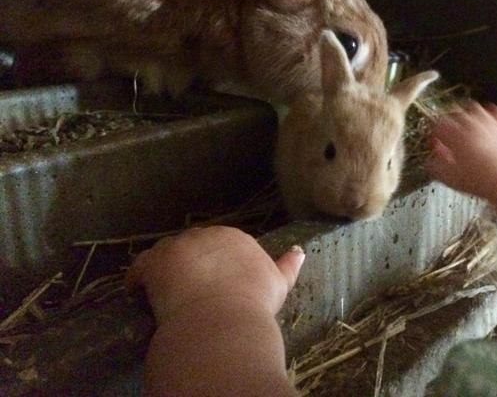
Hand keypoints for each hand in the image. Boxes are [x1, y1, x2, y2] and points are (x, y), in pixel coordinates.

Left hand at [126, 226, 304, 325]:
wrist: (223, 320)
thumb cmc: (254, 303)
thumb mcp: (278, 284)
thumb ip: (288, 266)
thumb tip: (300, 250)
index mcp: (236, 238)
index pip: (220, 245)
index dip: (214, 265)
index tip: (214, 284)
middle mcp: (206, 235)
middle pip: (192, 246)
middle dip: (189, 264)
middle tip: (189, 291)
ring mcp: (178, 247)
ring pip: (166, 254)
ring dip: (164, 271)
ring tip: (163, 295)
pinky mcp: (153, 263)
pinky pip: (140, 269)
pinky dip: (138, 281)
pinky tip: (139, 295)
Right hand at [426, 101, 496, 201]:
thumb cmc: (478, 180)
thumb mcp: (450, 178)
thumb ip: (436, 166)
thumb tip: (431, 159)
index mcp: (455, 135)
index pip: (438, 125)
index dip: (435, 134)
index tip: (437, 143)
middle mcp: (471, 124)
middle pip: (454, 113)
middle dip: (450, 122)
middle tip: (450, 134)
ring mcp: (489, 123)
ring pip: (474, 108)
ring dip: (468, 114)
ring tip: (467, 124)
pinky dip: (490, 115)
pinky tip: (489, 121)